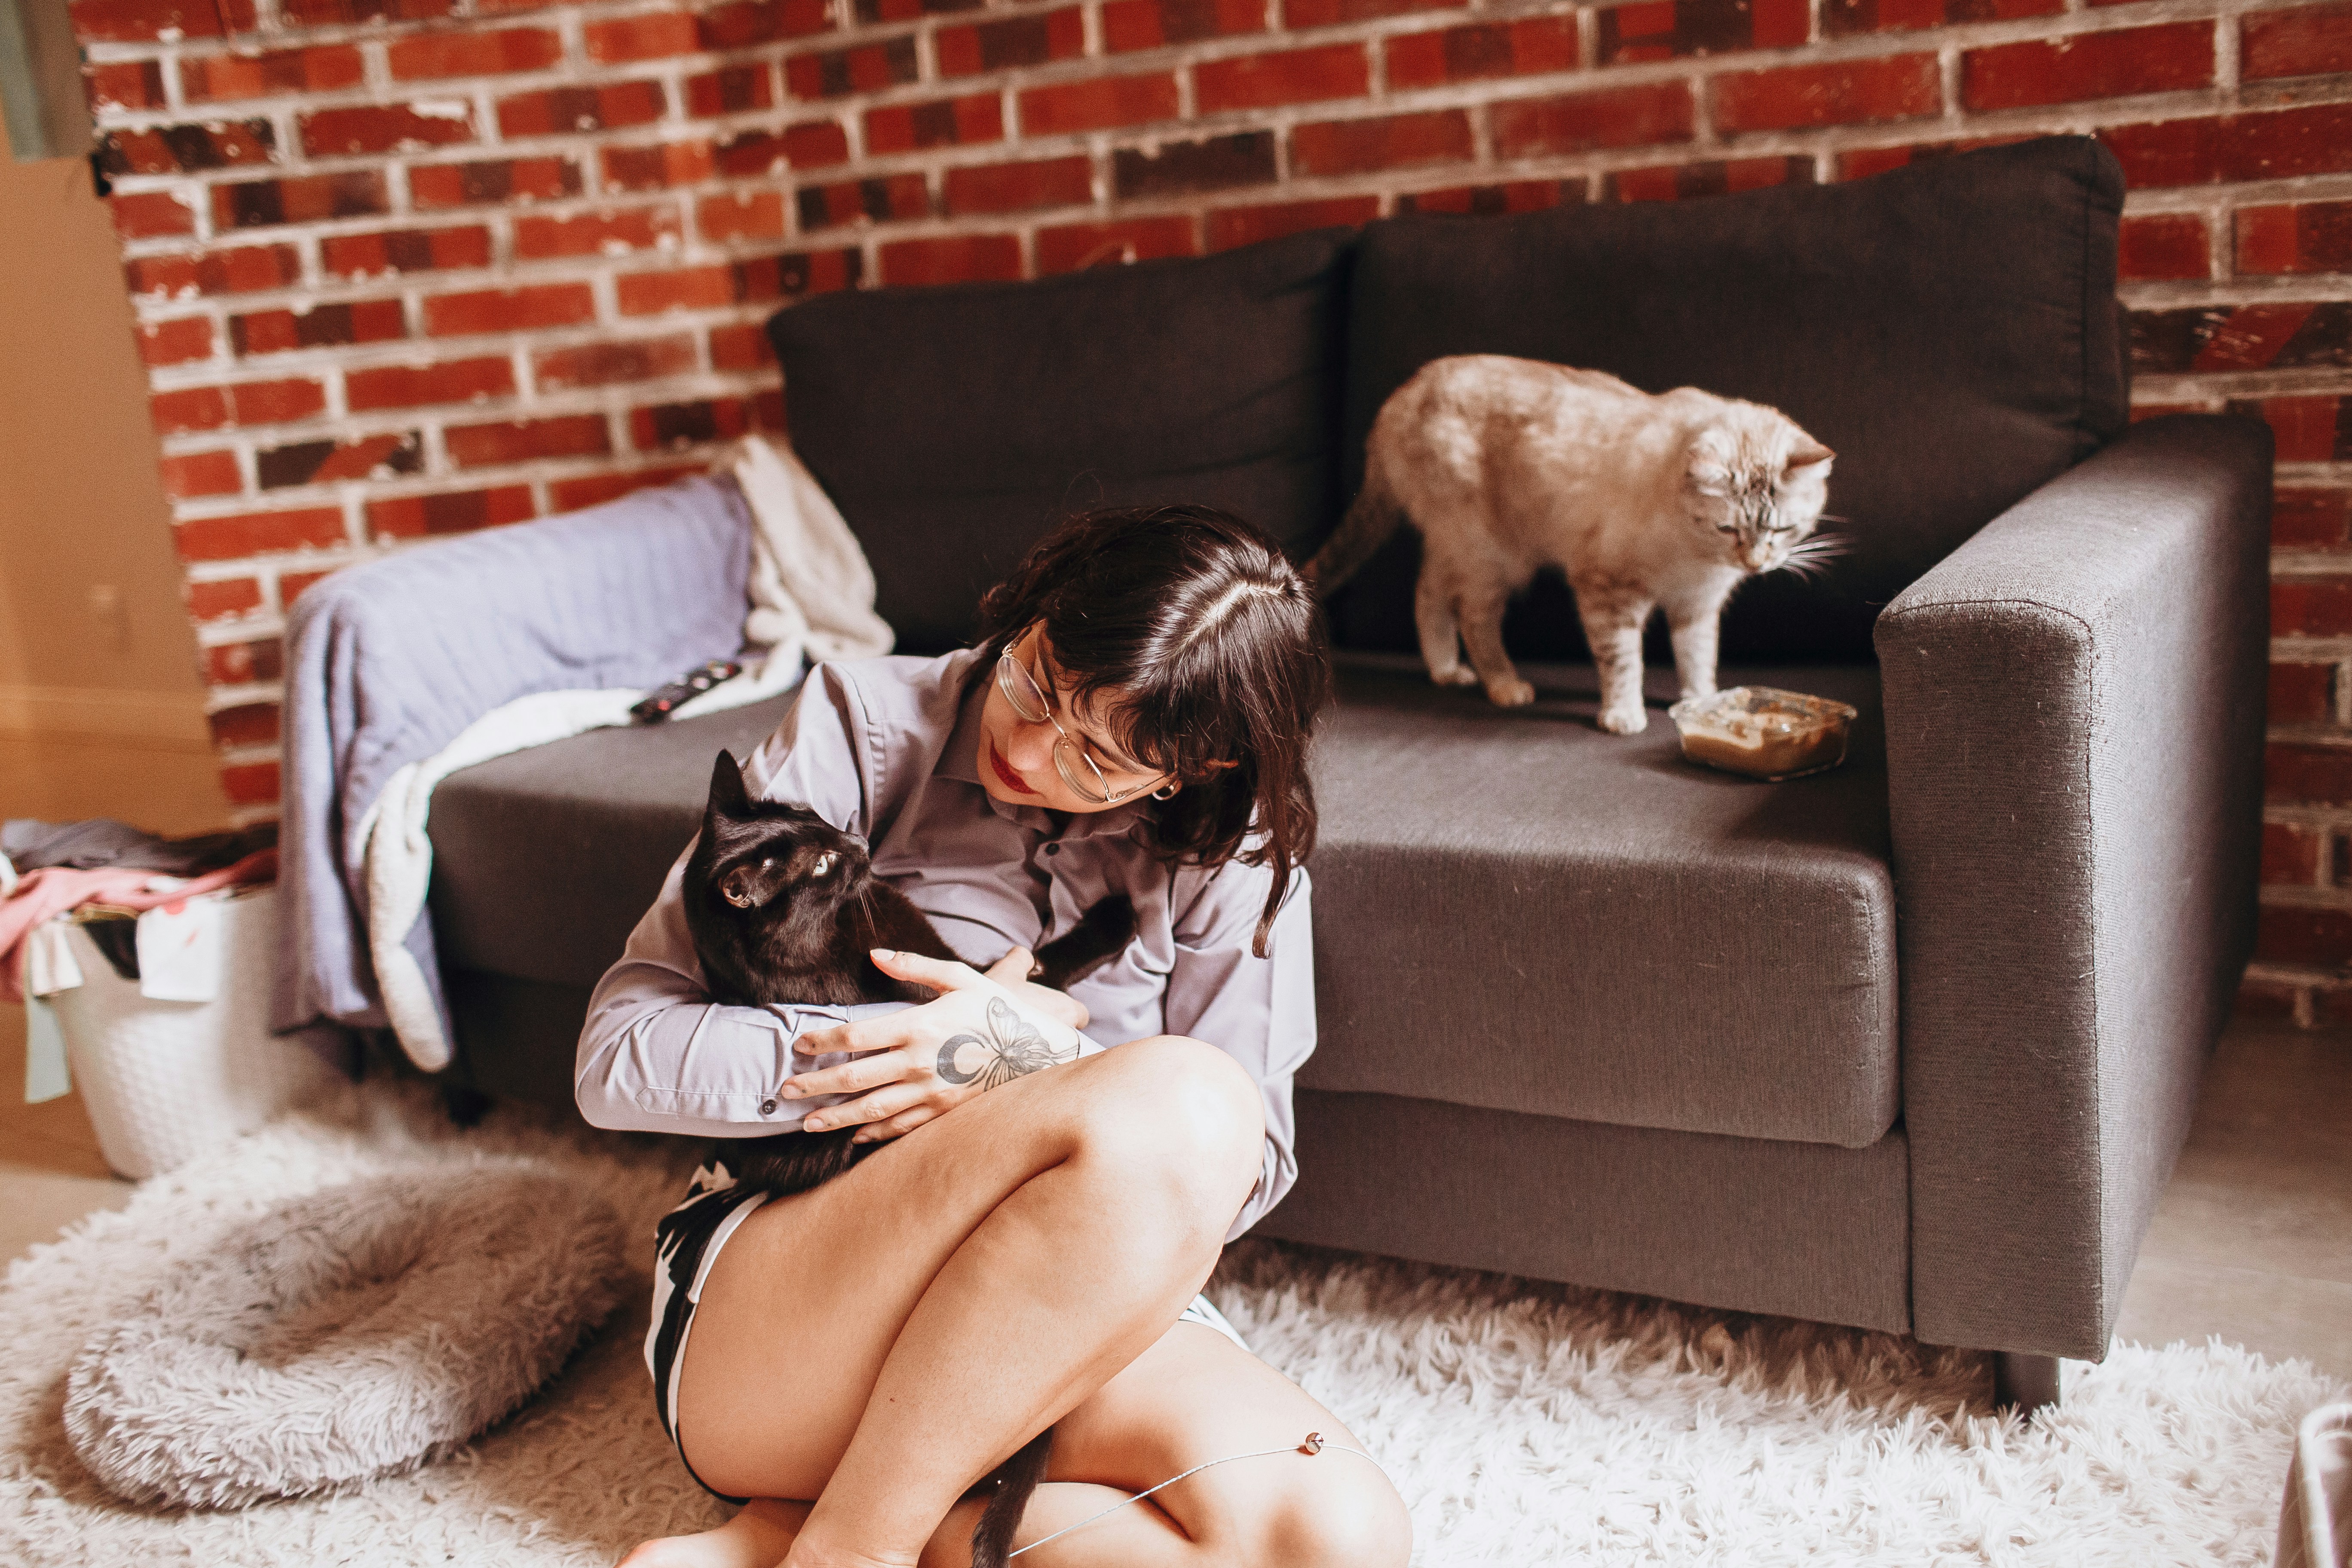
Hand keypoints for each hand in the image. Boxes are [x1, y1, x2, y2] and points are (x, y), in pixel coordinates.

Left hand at [787, 949, 1096, 1143]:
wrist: (1038, 1051)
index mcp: (919, 1025)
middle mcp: (919, 1063)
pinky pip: (901, 1127)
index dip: (822, 1041)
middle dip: (816, 1085)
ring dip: (836, 1117)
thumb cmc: (997, 1009)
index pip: (856, 1037)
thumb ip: (915, 966)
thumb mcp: (960, 977)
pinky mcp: (943, 1113)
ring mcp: (931, 1092)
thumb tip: (874, 954)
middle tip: (786, 1090)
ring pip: (872, 1109)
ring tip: (807, 1123)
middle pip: (854, 1077)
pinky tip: (853, 1136)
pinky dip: (874, 1133)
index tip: (799, 1045)